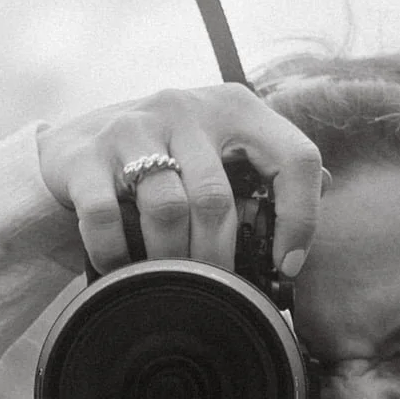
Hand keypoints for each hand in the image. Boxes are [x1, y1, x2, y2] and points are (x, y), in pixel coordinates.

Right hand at [38, 83, 324, 281]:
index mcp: (235, 108)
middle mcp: (186, 108)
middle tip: (217, 290)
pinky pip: (106, 216)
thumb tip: (324, 186)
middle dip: (219, 258)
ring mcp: (133, 127)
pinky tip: (123, 267)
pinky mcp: (85, 155)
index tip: (287, 264)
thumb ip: (266, 166)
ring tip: (170, 281)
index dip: (301, 218)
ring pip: (167, 209)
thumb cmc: (165, 158)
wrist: (75, 143)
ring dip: (170, 260)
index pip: (295, 157)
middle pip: (217, 198)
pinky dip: (117, 254)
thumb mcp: (218, 149)